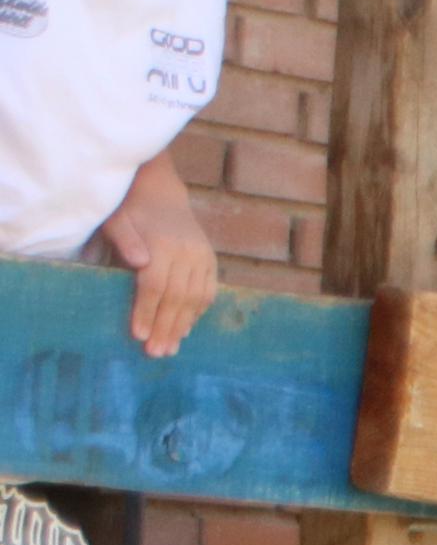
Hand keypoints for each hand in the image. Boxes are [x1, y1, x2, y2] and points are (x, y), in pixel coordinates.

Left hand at [97, 179, 216, 359]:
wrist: (162, 192)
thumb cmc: (131, 209)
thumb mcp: (118, 219)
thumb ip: (125, 240)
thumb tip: (138, 262)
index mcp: (163, 243)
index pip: (155, 285)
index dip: (147, 311)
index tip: (138, 335)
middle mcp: (188, 252)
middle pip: (177, 298)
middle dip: (165, 327)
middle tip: (156, 352)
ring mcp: (203, 257)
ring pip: (195, 299)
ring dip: (182, 326)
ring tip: (170, 348)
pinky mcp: (211, 262)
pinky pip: (207, 293)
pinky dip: (197, 314)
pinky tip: (185, 329)